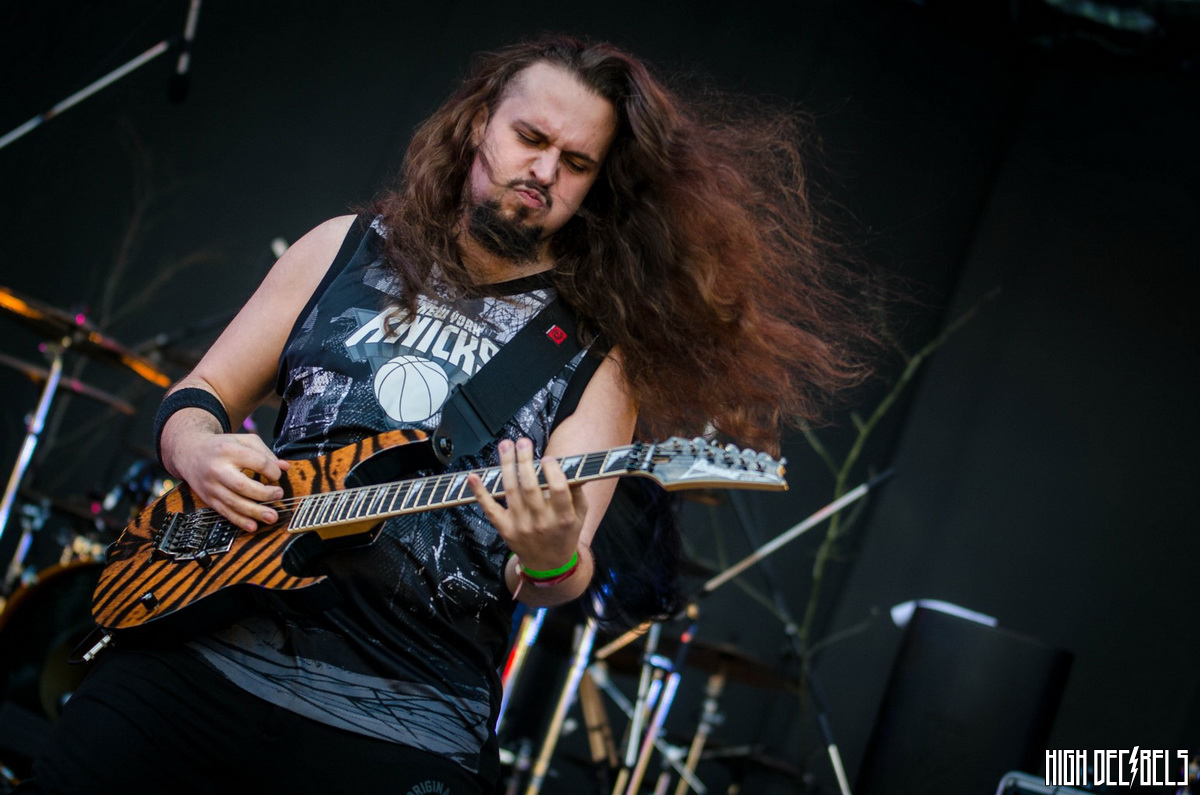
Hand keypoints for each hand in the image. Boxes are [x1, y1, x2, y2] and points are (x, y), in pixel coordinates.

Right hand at [162, 409, 289, 531]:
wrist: (190, 452)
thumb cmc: (222, 446)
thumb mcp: (244, 441)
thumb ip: (266, 453)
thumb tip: (284, 467)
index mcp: (229, 450)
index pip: (257, 462)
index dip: (272, 471)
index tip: (277, 475)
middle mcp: (218, 469)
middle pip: (243, 485)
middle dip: (264, 494)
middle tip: (279, 495)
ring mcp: (211, 486)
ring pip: (234, 502)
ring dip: (255, 512)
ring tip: (272, 516)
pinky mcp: (208, 499)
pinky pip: (225, 512)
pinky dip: (239, 521)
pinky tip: (253, 526)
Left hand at [468, 437, 586, 570]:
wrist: (549, 564)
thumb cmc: (565, 533)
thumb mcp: (580, 515)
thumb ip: (577, 491)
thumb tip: (574, 467)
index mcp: (563, 518)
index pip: (557, 490)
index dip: (552, 471)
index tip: (547, 458)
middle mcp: (541, 522)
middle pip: (530, 487)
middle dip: (525, 461)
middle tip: (523, 442)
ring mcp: (520, 526)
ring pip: (511, 491)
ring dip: (506, 465)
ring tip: (506, 446)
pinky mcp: (505, 528)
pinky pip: (490, 509)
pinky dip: (480, 492)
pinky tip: (474, 477)